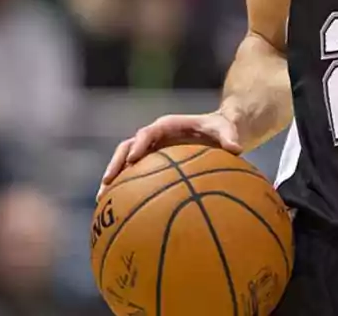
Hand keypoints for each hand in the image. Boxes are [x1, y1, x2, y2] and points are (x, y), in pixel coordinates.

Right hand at [97, 111, 241, 199]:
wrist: (220, 131)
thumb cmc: (222, 129)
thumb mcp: (227, 130)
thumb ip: (229, 137)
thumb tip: (236, 149)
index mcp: (167, 126)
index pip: (147, 133)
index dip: (139, 144)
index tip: (133, 159)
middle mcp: (154, 137)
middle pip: (128, 147)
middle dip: (116, 163)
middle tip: (107, 182)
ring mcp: (150, 150)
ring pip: (125, 162)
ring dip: (112, 178)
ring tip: (102, 200)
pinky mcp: (151, 163)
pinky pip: (134, 175)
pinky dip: (124, 189)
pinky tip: (118, 210)